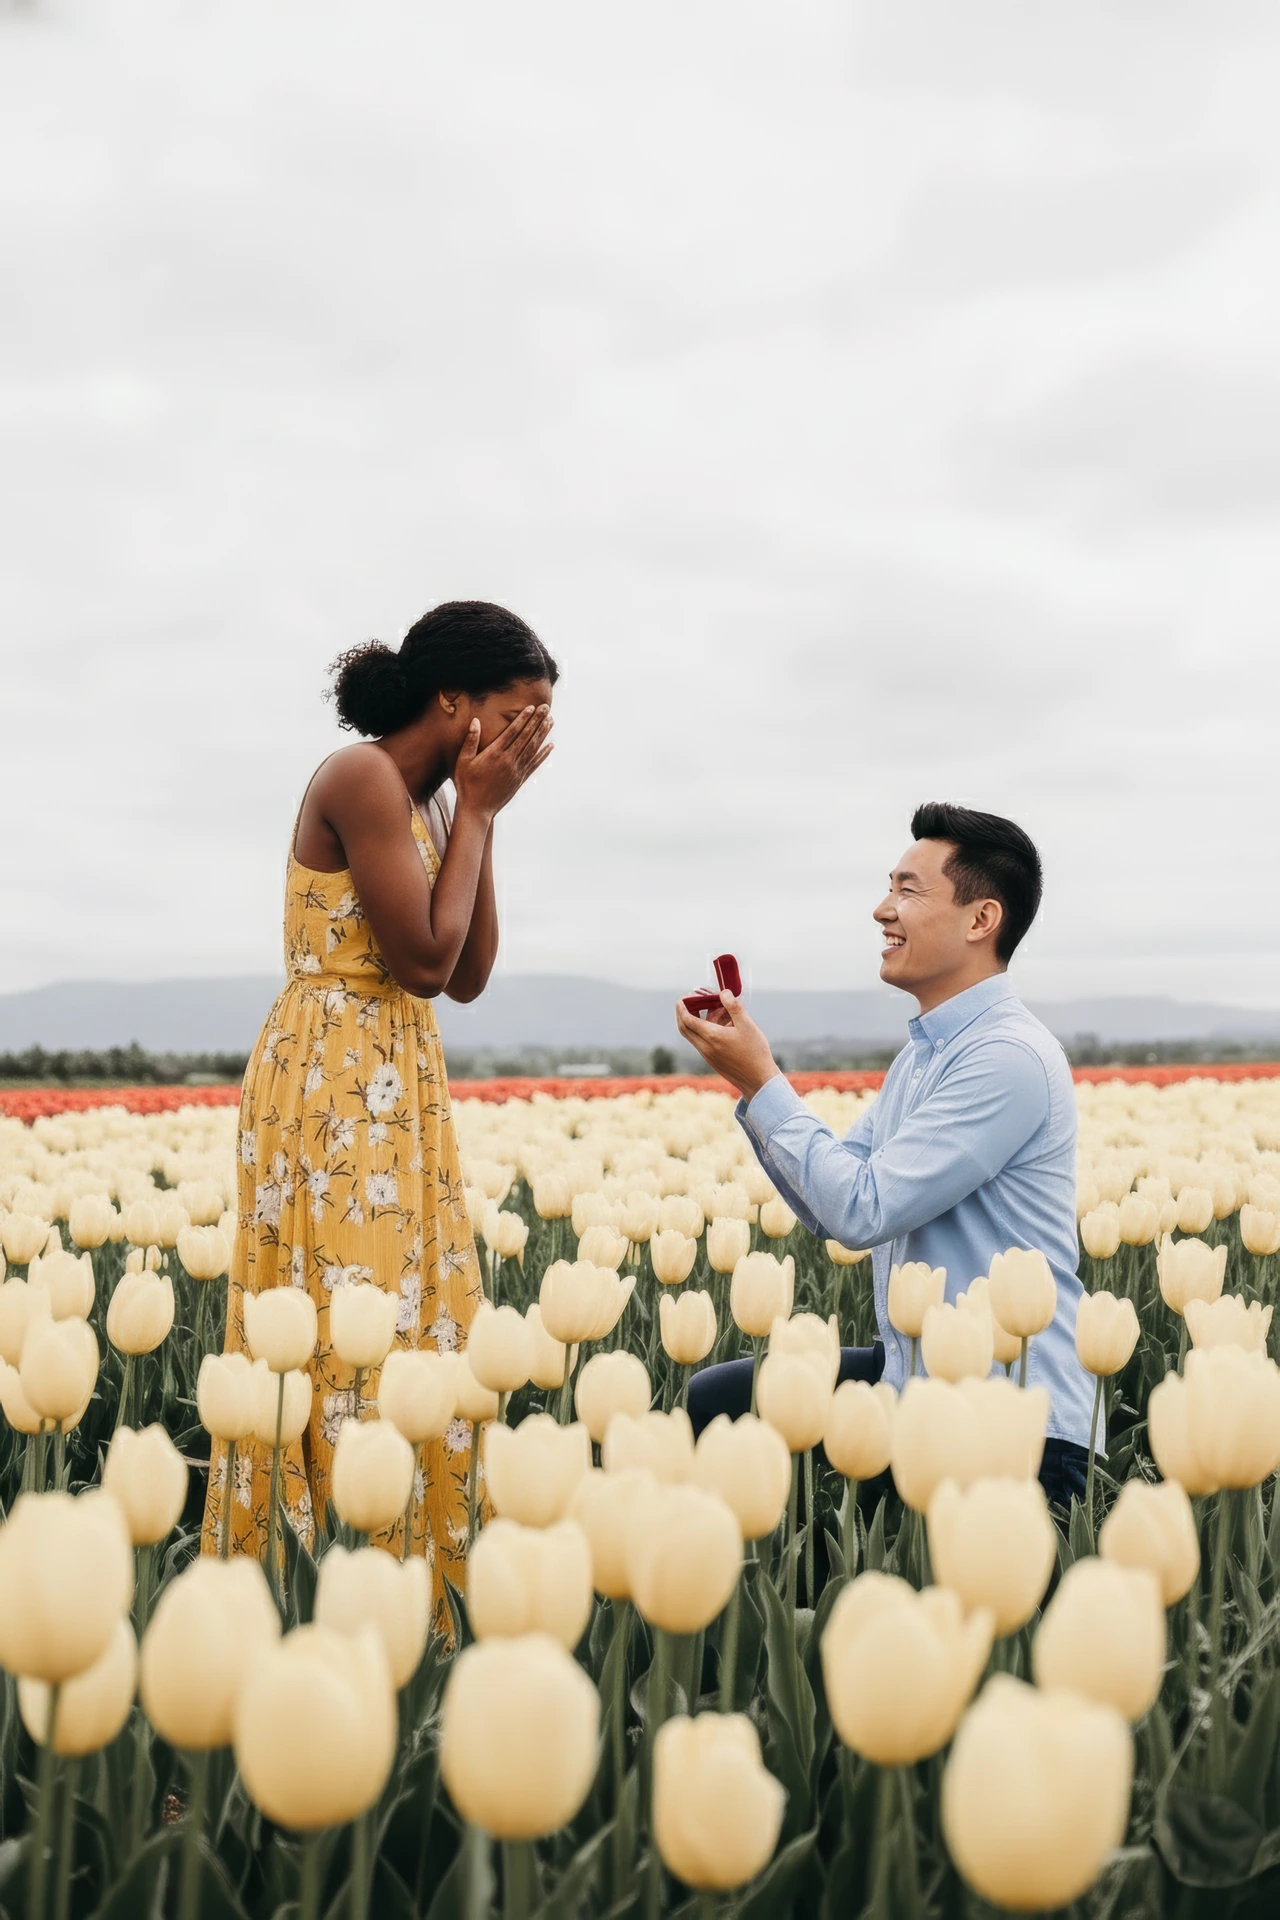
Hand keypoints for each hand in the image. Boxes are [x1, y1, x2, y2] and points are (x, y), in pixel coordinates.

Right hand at [454, 705, 553, 819]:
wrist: (477, 809)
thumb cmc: (466, 784)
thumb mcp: (463, 761)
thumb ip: (470, 740)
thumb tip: (475, 721)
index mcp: (495, 753)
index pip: (513, 731)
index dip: (523, 718)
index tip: (532, 708)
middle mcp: (509, 760)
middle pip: (526, 737)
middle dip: (537, 721)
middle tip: (547, 708)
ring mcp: (516, 770)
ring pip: (533, 748)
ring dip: (543, 733)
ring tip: (551, 721)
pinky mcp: (520, 779)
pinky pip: (534, 764)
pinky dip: (543, 754)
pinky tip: (551, 745)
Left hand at [674, 991, 780, 1101]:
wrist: (758, 1080)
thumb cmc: (755, 1052)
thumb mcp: (747, 1025)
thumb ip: (734, 1007)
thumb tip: (723, 993)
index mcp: (712, 1036)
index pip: (687, 1020)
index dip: (681, 1007)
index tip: (681, 998)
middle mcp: (705, 1047)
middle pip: (684, 1029)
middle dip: (681, 1014)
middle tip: (685, 1003)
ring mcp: (707, 1056)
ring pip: (692, 1036)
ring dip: (693, 1022)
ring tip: (709, 1010)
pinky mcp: (712, 1061)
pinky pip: (700, 1043)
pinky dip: (702, 1031)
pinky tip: (718, 1025)